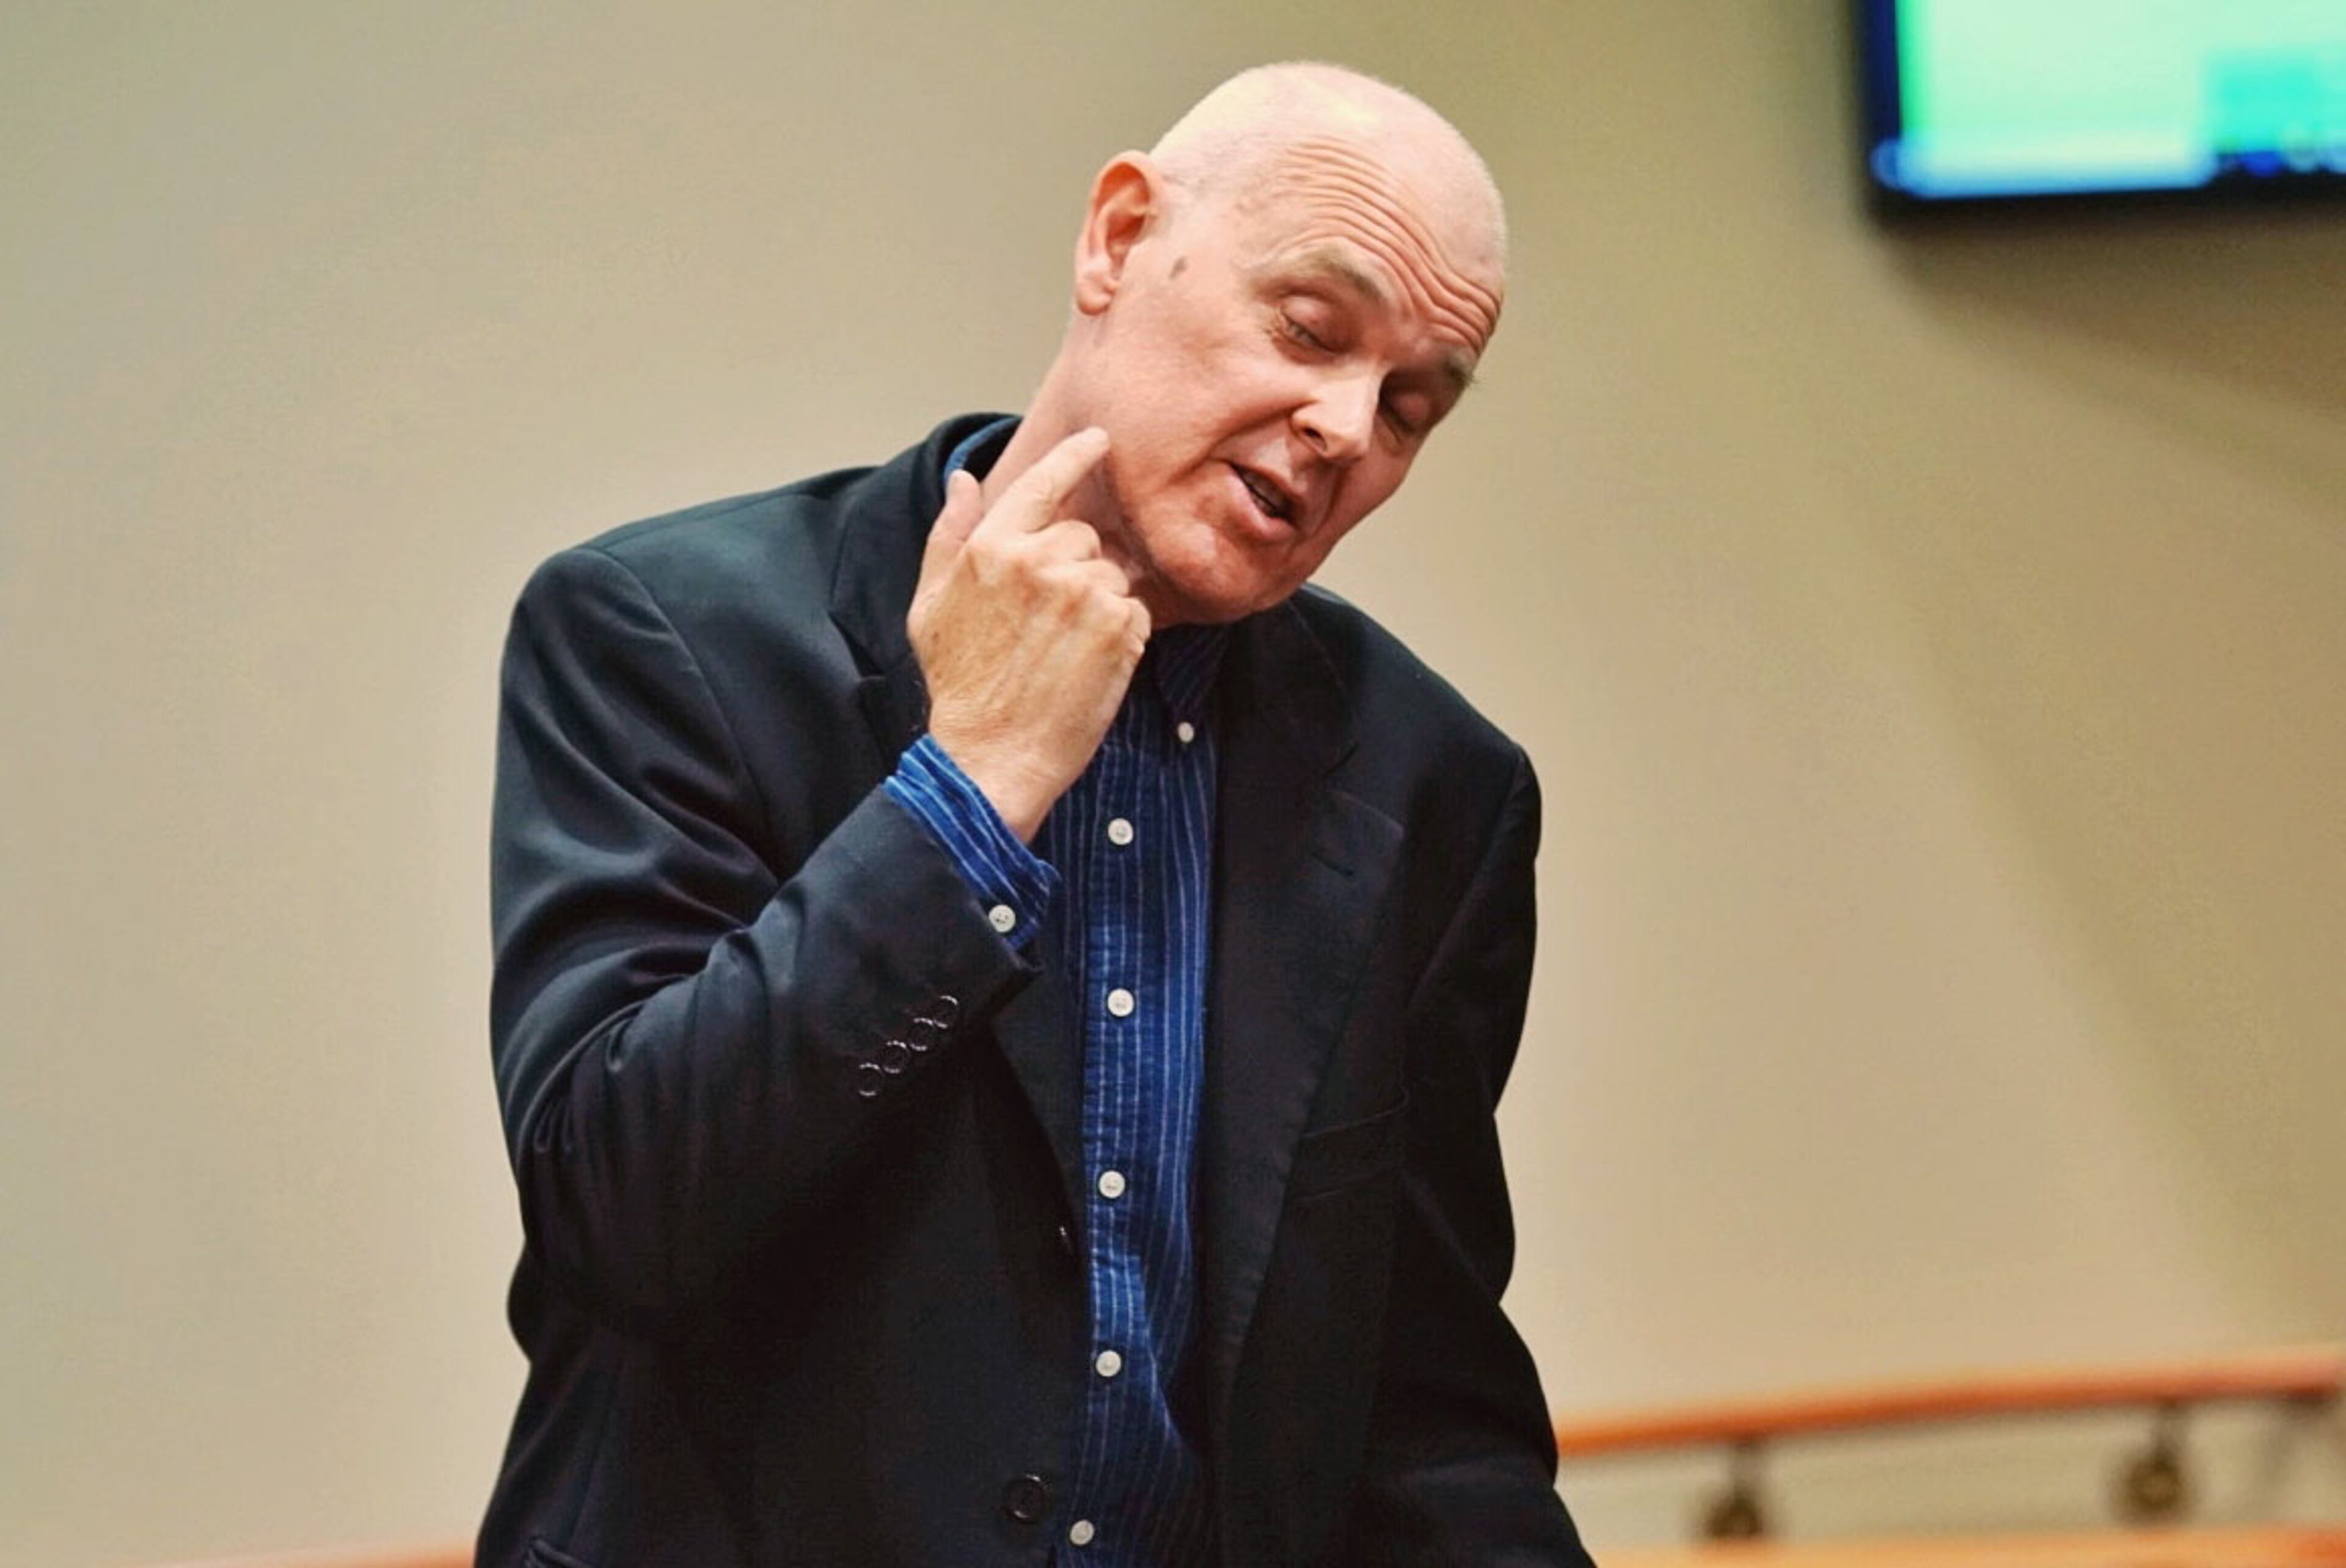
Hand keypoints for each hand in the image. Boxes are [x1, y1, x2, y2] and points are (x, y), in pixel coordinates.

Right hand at [908, 427, 1148, 840]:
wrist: (991, 756)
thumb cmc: (959, 685)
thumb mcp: (930, 604)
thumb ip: (949, 534)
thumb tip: (964, 480)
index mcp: (991, 548)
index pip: (1043, 483)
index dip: (1075, 456)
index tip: (1100, 441)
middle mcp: (1039, 561)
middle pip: (1084, 537)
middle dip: (1076, 568)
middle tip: (1049, 622)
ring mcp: (1083, 592)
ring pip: (1114, 574)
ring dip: (1100, 604)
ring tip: (1065, 650)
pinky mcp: (1120, 627)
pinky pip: (1137, 610)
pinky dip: (1123, 634)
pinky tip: (1089, 664)